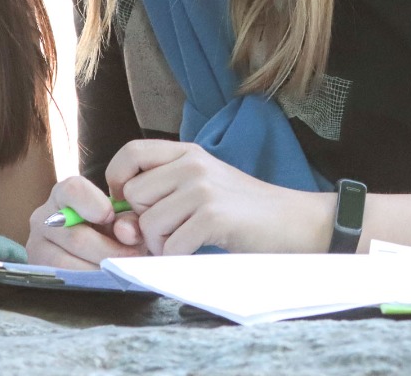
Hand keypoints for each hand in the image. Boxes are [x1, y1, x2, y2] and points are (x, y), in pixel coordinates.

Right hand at [26, 174, 144, 269]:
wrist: (90, 249)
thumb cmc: (108, 227)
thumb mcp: (119, 218)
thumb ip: (129, 220)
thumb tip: (128, 233)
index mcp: (63, 194)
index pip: (73, 190)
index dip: (95, 204)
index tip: (111, 217)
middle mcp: (44, 218)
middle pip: (76, 237)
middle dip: (109, 250)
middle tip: (132, 256)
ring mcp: (37, 247)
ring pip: (68, 264)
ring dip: (99, 270)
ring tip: (120, 270)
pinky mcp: (39, 271)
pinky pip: (63, 280)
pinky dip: (88, 282)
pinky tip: (104, 279)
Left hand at [105, 140, 329, 255]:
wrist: (293, 221)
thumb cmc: (244, 210)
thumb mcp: (203, 188)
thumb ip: (162, 197)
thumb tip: (121, 223)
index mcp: (188, 152)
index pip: (130, 153)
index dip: (118, 180)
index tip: (132, 205)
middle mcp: (193, 164)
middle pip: (134, 196)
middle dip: (145, 223)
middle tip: (171, 232)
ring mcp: (203, 189)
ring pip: (149, 223)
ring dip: (162, 244)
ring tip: (188, 241)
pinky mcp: (212, 216)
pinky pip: (171, 245)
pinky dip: (178, 257)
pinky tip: (197, 251)